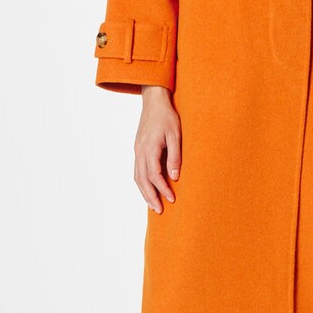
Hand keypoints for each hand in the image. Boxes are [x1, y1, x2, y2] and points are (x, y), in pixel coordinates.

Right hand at [134, 86, 180, 212]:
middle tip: (159, 211)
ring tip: (153, 205)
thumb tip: (175, 177)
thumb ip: (175, 156)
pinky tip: (148, 189)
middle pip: (142, 180)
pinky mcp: (137, 149)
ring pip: (137, 177)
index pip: (154, 175)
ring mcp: (137, 151)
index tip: (172, 199)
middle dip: (150, 197)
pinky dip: (141, 183)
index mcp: (149, 148)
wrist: (154, 101)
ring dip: (144, 192)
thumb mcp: (176, 135)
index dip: (163, 189)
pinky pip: (137, 170)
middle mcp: (140, 151)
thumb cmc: (167, 116)